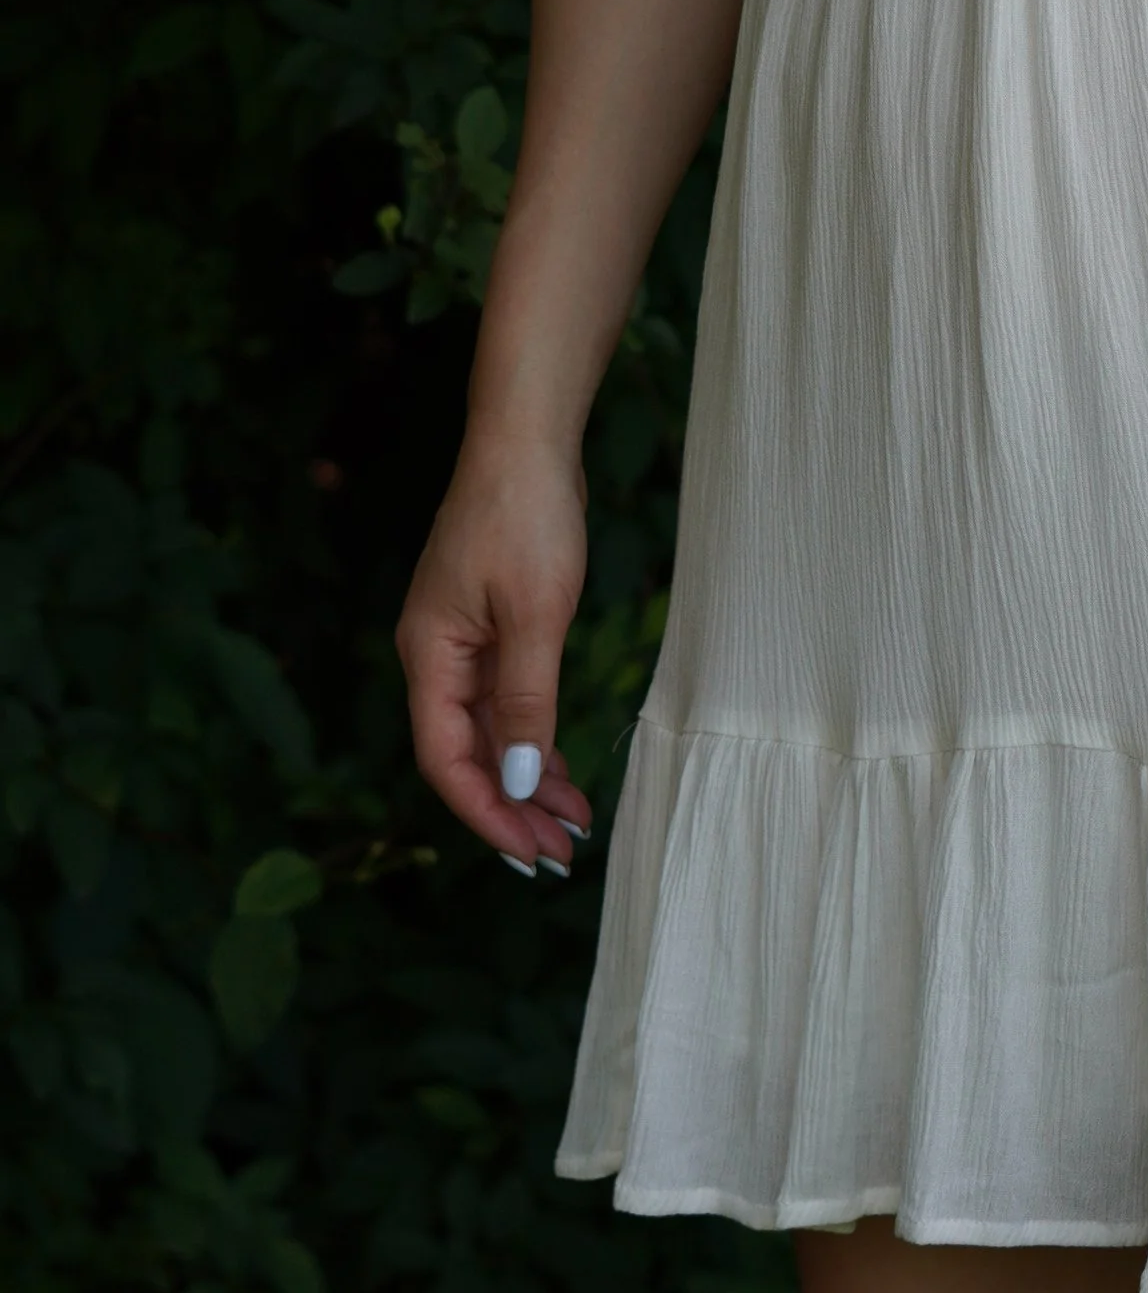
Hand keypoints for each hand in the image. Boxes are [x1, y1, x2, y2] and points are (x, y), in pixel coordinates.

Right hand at [397, 430, 595, 874]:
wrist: (528, 439)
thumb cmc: (526, 515)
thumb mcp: (534, 616)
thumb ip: (525, 702)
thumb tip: (518, 783)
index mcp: (429, 657)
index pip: (446, 761)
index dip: (487, 813)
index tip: (532, 852)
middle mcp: (436, 657)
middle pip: (466, 754)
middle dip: (512, 808)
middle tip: (561, 853)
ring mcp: (462, 641)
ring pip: (489, 731)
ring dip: (527, 779)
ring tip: (573, 822)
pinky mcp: (490, 625)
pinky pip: (504, 701)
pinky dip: (532, 736)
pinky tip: (560, 767)